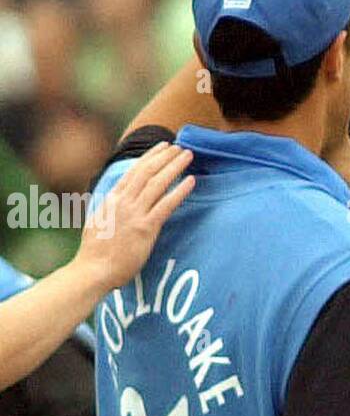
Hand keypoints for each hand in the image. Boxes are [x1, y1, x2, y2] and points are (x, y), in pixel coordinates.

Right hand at [76, 142, 193, 294]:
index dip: (150, 157)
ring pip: (157, 183)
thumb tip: (118, 202)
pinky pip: (166, 205)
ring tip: (187, 155)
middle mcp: (123, 202)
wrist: (93, 270)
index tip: (162, 147)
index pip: (133, 172)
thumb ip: (110, 209)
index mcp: (112, 199)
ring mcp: (134, 214)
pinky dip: (179, 191)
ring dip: (174, 167)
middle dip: (164, 156)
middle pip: (146, 172)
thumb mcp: (99, 222)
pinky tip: (191, 181)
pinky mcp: (145, 228)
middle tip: (179, 146)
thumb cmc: (96, 252)